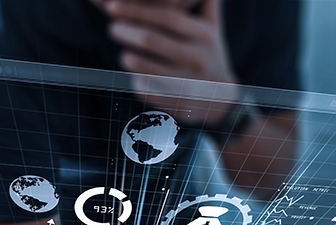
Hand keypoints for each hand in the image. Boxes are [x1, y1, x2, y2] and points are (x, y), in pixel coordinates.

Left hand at [105, 0, 239, 125]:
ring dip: (127, 58)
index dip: (136, 10)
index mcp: (204, 36)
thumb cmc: (210, 57)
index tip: (112, 7)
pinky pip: (145, 88)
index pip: (165, 17)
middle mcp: (197, 58)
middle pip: (150, 39)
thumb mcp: (214, 30)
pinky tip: (137, 76)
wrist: (222, 101)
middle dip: (125, 31)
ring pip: (143, 66)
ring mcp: (187, 82)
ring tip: (125, 55)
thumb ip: (208, 3)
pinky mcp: (176, 103)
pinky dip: (135, 80)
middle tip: (113, 28)